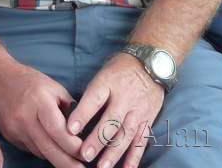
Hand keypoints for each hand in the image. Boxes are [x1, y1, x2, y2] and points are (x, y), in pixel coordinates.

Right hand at [0, 59, 82, 167]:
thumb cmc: (29, 80)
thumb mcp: (54, 87)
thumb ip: (70, 108)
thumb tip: (84, 131)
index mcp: (39, 101)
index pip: (57, 130)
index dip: (72, 145)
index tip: (85, 152)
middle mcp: (24, 117)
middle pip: (48, 148)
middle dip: (67, 163)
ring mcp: (15, 128)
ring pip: (40, 151)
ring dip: (57, 158)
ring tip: (71, 161)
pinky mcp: (9, 135)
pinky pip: (30, 148)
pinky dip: (43, 150)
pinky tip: (51, 147)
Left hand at [67, 53, 164, 167]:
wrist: (151, 64)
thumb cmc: (120, 70)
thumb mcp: (103, 74)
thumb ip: (92, 94)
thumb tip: (76, 117)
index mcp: (108, 83)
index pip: (94, 99)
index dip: (82, 114)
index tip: (70, 129)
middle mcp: (124, 98)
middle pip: (110, 121)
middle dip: (97, 140)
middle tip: (85, 155)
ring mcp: (138, 110)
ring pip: (126, 134)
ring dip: (114, 152)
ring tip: (103, 166)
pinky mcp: (148, 120)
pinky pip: (141, 140)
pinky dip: (134, 157)